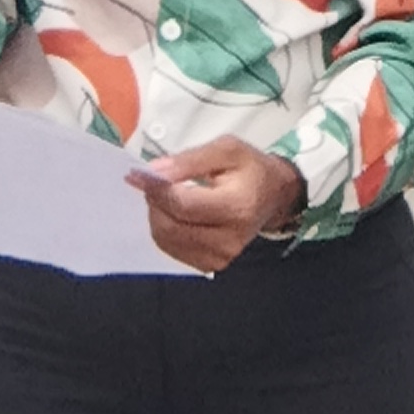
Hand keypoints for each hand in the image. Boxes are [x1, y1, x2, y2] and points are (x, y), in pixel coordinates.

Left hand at [131, 139, 301, 272]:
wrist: (273, 195)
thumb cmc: (251, 170)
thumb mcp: (226, 149)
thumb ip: (189, 160)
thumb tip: (155, 172)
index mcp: (237, 206)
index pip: (182, 205)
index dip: (156, 189)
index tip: (140, 174)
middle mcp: (230, 238)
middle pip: (170, 226)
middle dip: (154, 202)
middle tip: (154, 183)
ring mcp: (221, 256)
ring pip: (166, 240)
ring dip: (158, 215)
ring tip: (167, 196)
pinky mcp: (212, 264)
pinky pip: (172, 250)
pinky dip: (166, 229)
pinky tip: (175, 214)